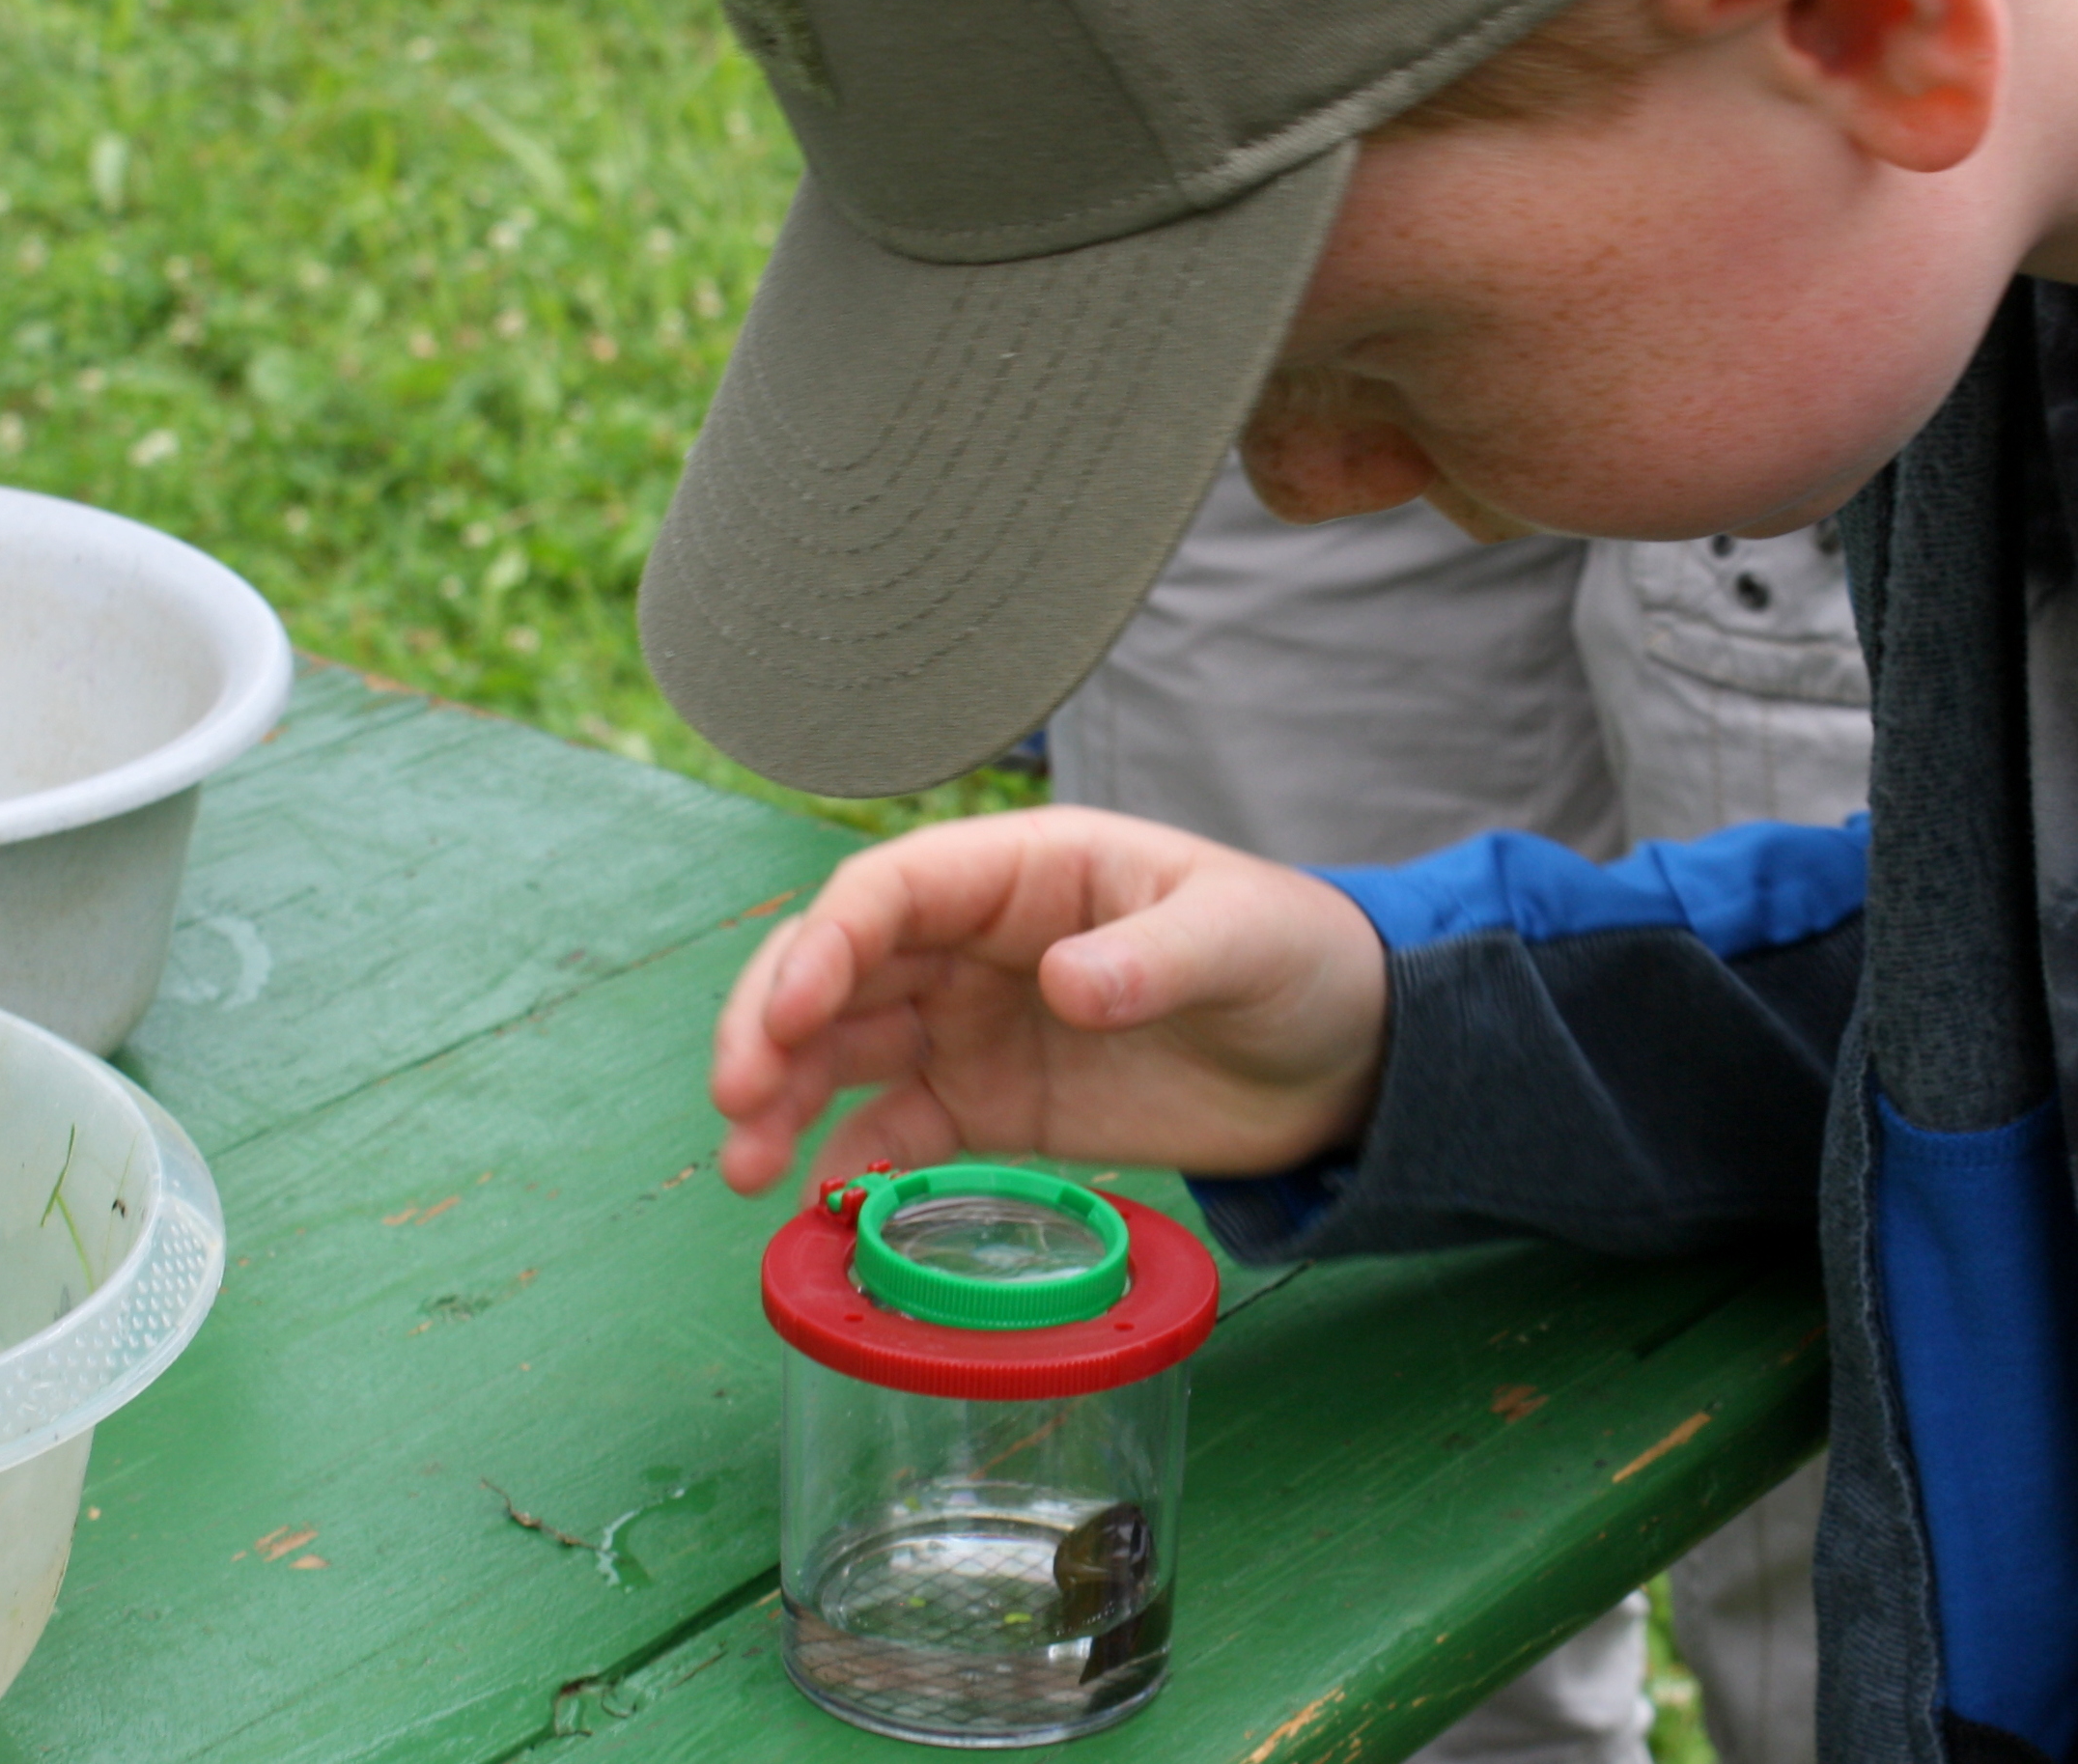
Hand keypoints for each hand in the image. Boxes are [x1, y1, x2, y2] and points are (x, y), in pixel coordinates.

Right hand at [711, 806, 1388, 1196]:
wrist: (1343, 1055)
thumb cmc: (1294, 955)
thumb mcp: (1239, 938)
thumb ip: (1154, 959)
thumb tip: (1065, 983)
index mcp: (1026, 870)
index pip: (892, 890)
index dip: (827, 945)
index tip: (789, 1016)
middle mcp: (978, 941)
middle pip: (839, 968)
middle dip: (769, 1025)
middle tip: (734, 1102)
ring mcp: (975, 1024)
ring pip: (846, 1050)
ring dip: (782, 1098)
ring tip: (744, 1171)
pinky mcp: (993, 1106)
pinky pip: (898, 1130)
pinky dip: (848, 1162)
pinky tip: (813, 1206)